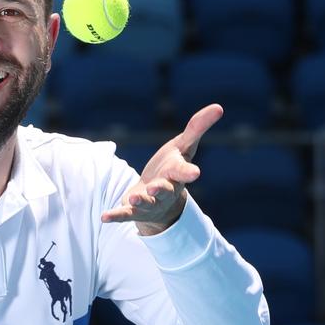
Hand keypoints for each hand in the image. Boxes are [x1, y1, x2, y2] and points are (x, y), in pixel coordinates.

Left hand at [101, 104, 223, 235]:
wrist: (159, 200)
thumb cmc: (171, 168)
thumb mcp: (183, 146)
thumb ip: (197, 128)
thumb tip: (219, 107)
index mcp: (177, 174)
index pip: (184, 172)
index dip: (188, 172)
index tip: (195, 173)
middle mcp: (165, 191)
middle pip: (165, 190)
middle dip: (161, 189)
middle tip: (157, 186)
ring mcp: (150, 203)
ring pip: (146, 203)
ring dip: (140, 201)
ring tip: (133, 198)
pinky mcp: (133, 211)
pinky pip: (125, 214)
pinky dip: (115, 216)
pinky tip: (105, 217)